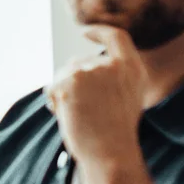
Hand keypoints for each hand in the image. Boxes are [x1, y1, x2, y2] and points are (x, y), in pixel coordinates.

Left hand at [46, 25, 148, 168]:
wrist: (110, 151)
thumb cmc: (115, 131)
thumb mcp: (127, 95)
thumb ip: (110, 76)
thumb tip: (77, 62)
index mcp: (131, 68)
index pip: (116, 37)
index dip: (99, 32)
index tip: (86, 33)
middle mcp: (111, 65)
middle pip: (79, 61)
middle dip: (71, 82)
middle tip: (79, 107)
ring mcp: (89, 70)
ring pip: (63, 74)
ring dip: (62, 91)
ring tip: (75, 114)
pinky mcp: (70, 80)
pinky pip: (52, 86)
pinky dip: (53, 100)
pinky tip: (64, 114)